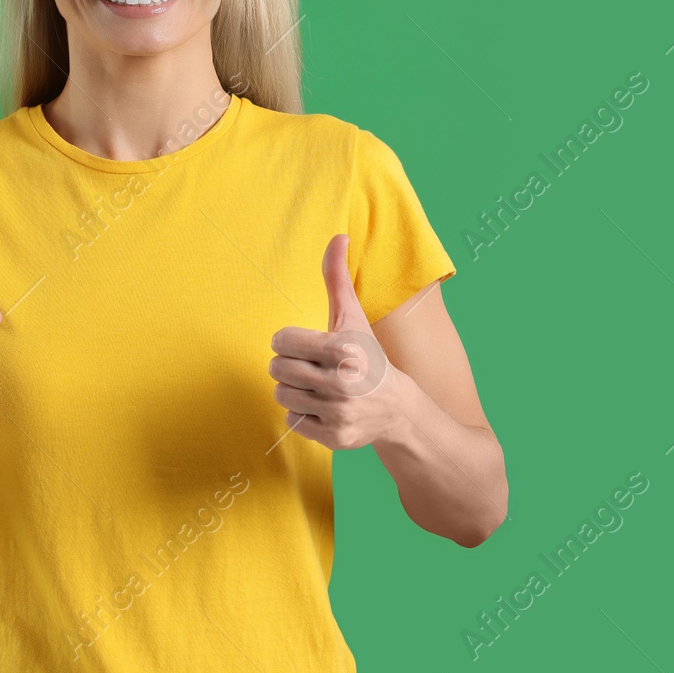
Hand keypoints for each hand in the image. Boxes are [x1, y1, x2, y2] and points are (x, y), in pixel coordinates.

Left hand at [269, 234, 408, 450]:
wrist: (395, 407)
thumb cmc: (366, 355)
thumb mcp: (352, 316)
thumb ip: (337, 278)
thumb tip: (337, 236)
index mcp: (343, 348)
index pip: (281, 341)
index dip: (287, 342)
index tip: (303, 345)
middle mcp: (341, 381)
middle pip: (278, 369)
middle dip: (288, 366)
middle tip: (309, 367)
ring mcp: (338, 412)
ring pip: (282, 395)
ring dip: (293, 389)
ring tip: (315, 385)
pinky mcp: (334, 437)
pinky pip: (293, 421)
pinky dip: (303, 414)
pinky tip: (323, 407)